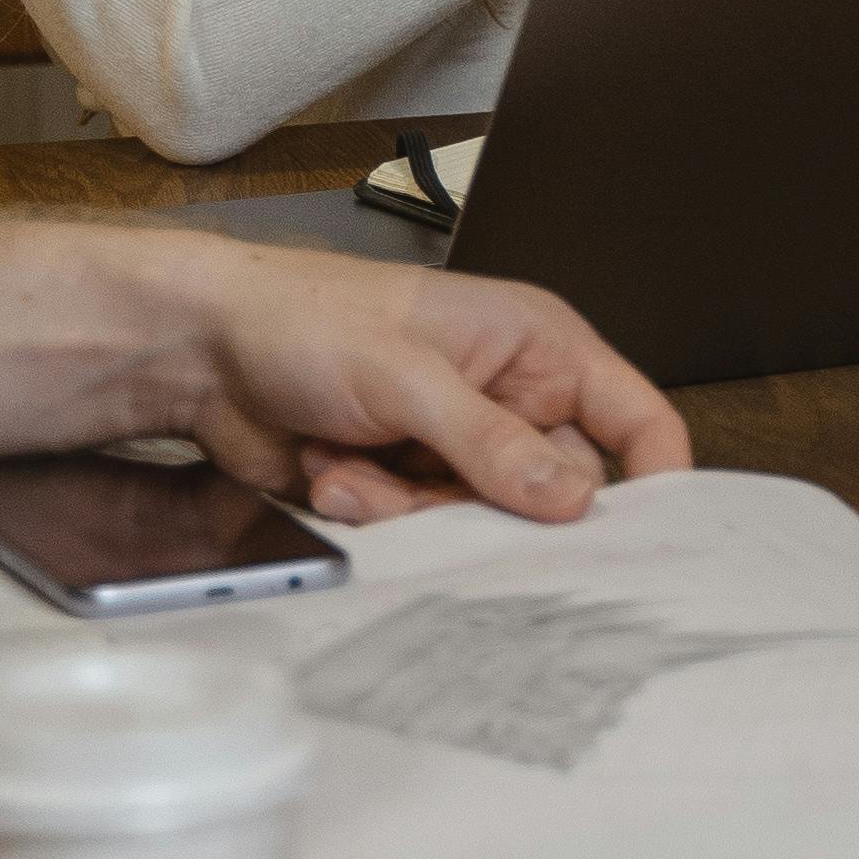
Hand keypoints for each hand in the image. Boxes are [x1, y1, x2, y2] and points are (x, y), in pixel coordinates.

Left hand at [179, 249, 695, 526]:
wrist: (203, 352)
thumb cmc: (304, 318)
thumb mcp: (407, 376)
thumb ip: (491, 442)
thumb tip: (573, 499)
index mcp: (535, 347)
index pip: (633, 417)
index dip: (655, 477)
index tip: (648, 540)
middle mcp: (509, 398)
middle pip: (556, 493)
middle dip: (491, 506)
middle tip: (434, 490)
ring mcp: (457, 446)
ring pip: (483, 525)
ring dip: (412, 510)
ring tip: (354, 464)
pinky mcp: (408, 486)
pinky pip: (424, 534)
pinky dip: (374, 513)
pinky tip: (331, 469)